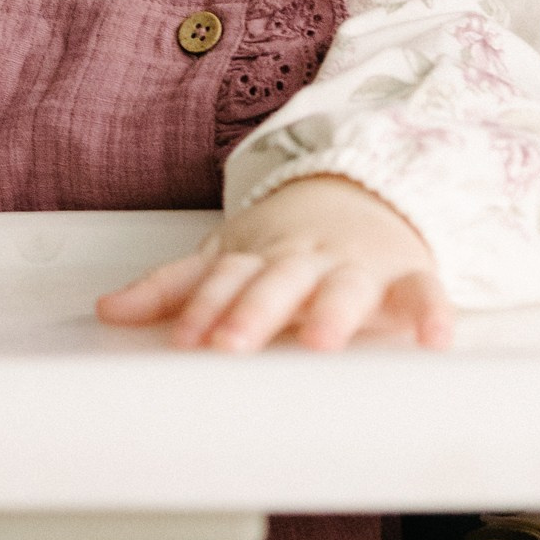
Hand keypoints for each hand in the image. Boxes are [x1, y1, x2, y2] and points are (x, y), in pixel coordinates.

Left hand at [96, 176, 452, 351]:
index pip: (226, 279)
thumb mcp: (228, 256)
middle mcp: (305, 260)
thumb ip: (174, 287)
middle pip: (278, 283)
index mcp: (259, 256)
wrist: (363, 194)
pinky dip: (430, 313)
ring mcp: (357, 266)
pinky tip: (431, 340)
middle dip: (254, 313)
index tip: (185, 340)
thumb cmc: (287, 243)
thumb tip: (109, 310)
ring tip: (321, 342)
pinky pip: (423, 293)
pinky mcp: (407, 276)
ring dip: (333, 312)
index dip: (204, 307)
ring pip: (345, 287)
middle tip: (232, 346)